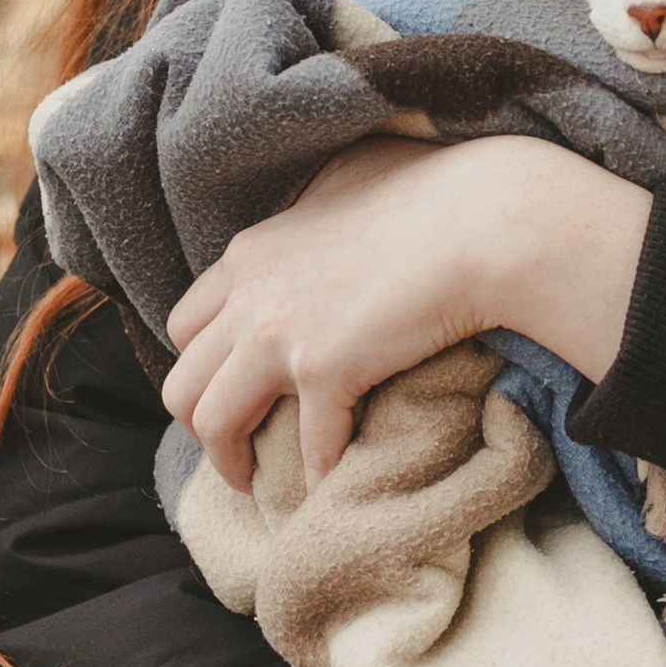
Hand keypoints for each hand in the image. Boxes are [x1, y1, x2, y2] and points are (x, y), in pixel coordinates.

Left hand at [164, 136, 651, 490]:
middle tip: (235, 450)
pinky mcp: (325, 369)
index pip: (187, 324)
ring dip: (231, 463)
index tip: (230, 391)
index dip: (201, 367)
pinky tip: (333, 489)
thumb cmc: (434, 188)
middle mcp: (250, 294)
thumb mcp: (348, 177)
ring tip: (257, 484)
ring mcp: (280, 333)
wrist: (484, 218)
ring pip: (214, 422)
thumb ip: (314, 203)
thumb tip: (319, 211)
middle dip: (201, 425)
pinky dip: (318, 477)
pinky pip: (308, 446)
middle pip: (182, 381)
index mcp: (251, 253)